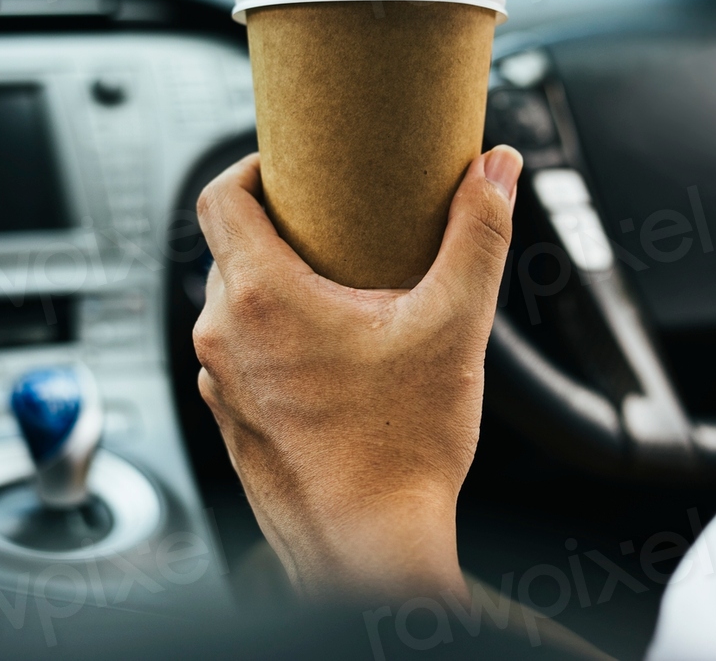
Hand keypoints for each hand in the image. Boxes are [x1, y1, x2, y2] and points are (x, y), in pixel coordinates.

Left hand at [192, 146, 522, 601]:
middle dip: (283, 232)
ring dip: (279, 291)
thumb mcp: (454, 325)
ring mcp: (219, 384)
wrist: (371, 548)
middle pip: (232, 250)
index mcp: (260, 297)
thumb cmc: (402, 448)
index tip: (291, 168)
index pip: (219, 196)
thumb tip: (496, 170)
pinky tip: (332, 361)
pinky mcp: (230, 422)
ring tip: (342, 298)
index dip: (251, 167)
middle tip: (341, 232)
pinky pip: (241, 358)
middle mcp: (223, 337)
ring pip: (236, 308)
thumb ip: (478, 236)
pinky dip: (274, 343)